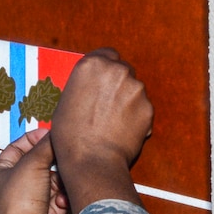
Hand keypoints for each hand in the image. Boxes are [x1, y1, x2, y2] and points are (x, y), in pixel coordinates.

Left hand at [0, 127, 67, 213]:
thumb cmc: (19, 200)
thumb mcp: (32, 163)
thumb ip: (46, 146)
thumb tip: (56, 135)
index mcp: (0, 171)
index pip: (17, 147)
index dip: (33, 138)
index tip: (50, 133)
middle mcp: (14, 185)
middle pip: (38, 164)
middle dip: (51, 162)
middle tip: (62, 156)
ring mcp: (30, 200)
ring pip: (52, 181)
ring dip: (58, 181)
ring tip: (59, 184)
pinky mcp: (46, 213)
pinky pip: (59, 197)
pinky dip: (62, 197)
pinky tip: (60, 201)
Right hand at [46, 49, 152, 213]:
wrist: (92, 160)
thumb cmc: (71, 135)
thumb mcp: (65, 101)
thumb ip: (83, 86)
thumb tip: (91, 87)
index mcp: (91, 65)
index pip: (106, 54)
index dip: (105, 67)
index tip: (103, 79)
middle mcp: (116, 70)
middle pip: (122, 69)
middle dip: (117, 83)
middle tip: (106, 103)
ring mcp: (135, 88)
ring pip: (134, 89)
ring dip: (127, 100)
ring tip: (112, 121)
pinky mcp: (148, 107)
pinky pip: (143, 108)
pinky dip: (136, 116)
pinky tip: (122, 130)